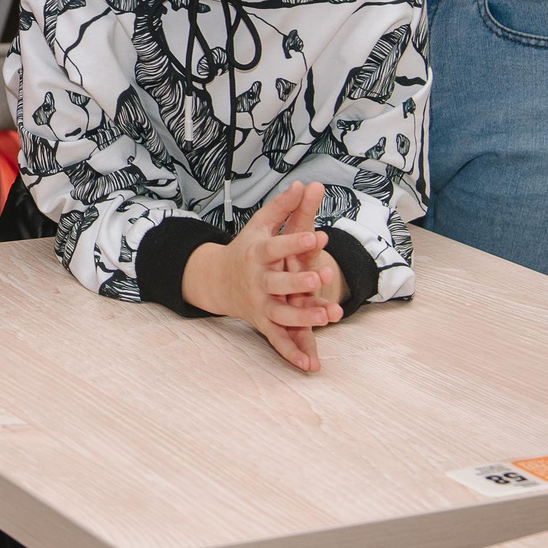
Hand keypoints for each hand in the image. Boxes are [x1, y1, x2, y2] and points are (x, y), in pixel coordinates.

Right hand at [183, 181, 342, 372]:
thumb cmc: (247, 249)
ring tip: (329, 315)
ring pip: (282, 315)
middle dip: (299, 282)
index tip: (317, 236)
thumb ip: (283, 207)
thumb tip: (304, 183)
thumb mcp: (260, 225)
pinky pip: (279, 341)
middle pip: (278, 283)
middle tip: (320, 277)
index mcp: (257, 254)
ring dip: (304, 317)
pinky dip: (293, 354)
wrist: (219, 281)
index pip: (276, 247)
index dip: (295, 242)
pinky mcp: (264, 324)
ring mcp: (260, 305)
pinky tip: (310, 365)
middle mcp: (258, 281)